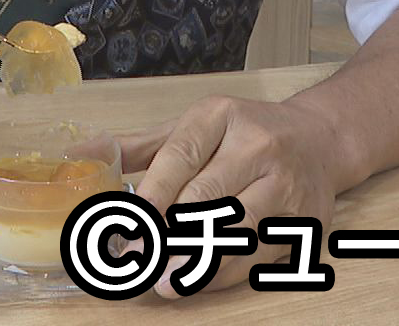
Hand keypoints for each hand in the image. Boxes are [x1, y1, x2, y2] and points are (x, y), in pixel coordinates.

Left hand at [118, 95, 346, 297]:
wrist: (319, 138)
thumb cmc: (243, 133)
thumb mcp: (193, 126)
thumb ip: (139, 146)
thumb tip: (79, 156)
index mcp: (223, 117)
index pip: (180, 158)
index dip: (151, 197)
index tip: (128, 228)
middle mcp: (260, 147)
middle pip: (208, 198)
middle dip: (169, 236)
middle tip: (138, 262)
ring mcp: (288, 184)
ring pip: (237, 232)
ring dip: (198, 262)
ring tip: (164, 281)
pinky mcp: (307, 219)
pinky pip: (261, 255)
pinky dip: (226, 273)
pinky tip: (198, 280)